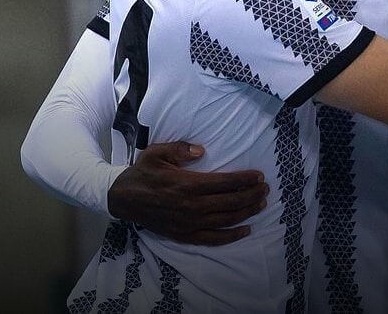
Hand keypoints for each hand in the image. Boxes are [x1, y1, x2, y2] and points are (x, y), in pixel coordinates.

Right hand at [107, 141, 268, 245]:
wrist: (122, 199)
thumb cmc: (142, 173)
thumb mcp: (156, 153)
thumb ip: (180, 149)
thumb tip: (201, 150)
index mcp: (188, 184)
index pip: (225, 182)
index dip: (245, 179)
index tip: (259, 176)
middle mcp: (192, 206)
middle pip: (231, 201)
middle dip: (252, 194)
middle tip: (266, 189)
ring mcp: (189, 223)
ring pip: (226, 219)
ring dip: (247, 212)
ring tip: (261, 204)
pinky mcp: (184, 235)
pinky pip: (213, 238)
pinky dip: (232, 235)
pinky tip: (246, 229)